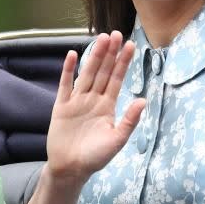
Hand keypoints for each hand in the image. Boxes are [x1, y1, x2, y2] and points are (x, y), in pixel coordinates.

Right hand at [46, 31, 145, 181]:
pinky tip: (71, 55)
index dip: (123, 62)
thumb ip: (129, 120)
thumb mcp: (117, 140)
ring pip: (87, 74)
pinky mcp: (61, 107)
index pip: (117, 79)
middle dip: (110, 53)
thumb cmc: (95, 158)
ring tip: (101, 39)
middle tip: (116, 34)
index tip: (130, 45)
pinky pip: (65, 85)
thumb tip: (143, 100)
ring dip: (94, 57)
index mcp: (107, 106)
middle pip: (103, 71)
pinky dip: (68, 71)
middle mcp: (93, 100)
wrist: (70, 170)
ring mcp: (77, 101)